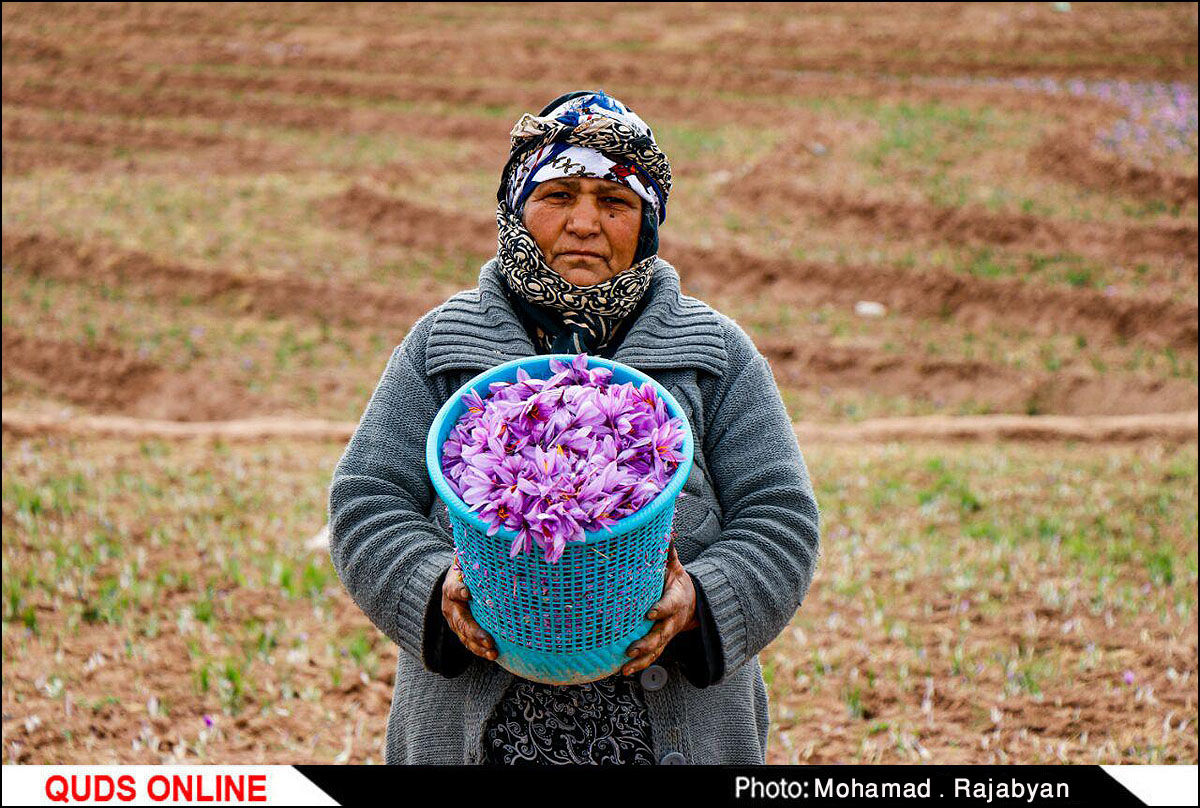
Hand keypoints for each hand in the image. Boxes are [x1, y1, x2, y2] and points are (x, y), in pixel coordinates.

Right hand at [441, 557, 497, 661]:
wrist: (454, 583)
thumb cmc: (467, 572)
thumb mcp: (468, 564)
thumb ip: (476, 560)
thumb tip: (493, 547)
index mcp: (451, 587)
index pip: (453, 589)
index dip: (459, 590)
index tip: (467, 592)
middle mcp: (449, 607)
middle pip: (461, 621)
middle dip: (475, 632)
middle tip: (489, 640)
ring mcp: (454, 621)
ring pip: (464, 637)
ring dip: (479, 646)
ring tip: (493, 653)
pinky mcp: (459, 631)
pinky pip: (468, 643)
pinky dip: (480, 650)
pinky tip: (494, 656)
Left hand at [622, 539, 696, 675]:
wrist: (693, 603)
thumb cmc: (677, 581)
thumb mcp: (675, 566)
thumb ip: (668, 552)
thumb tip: (666, 530)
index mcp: (677, 599)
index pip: (670, 605)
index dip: (661, 609)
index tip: (649, 613)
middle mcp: (673, 620)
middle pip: (662, 634)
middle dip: (647, 642)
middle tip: (632, 648)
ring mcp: (667, 634)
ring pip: (657, 649)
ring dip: (642, 660)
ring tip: (626, 666)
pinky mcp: (661, 643)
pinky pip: (652, 657)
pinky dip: (639, 666)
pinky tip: (624, 672)